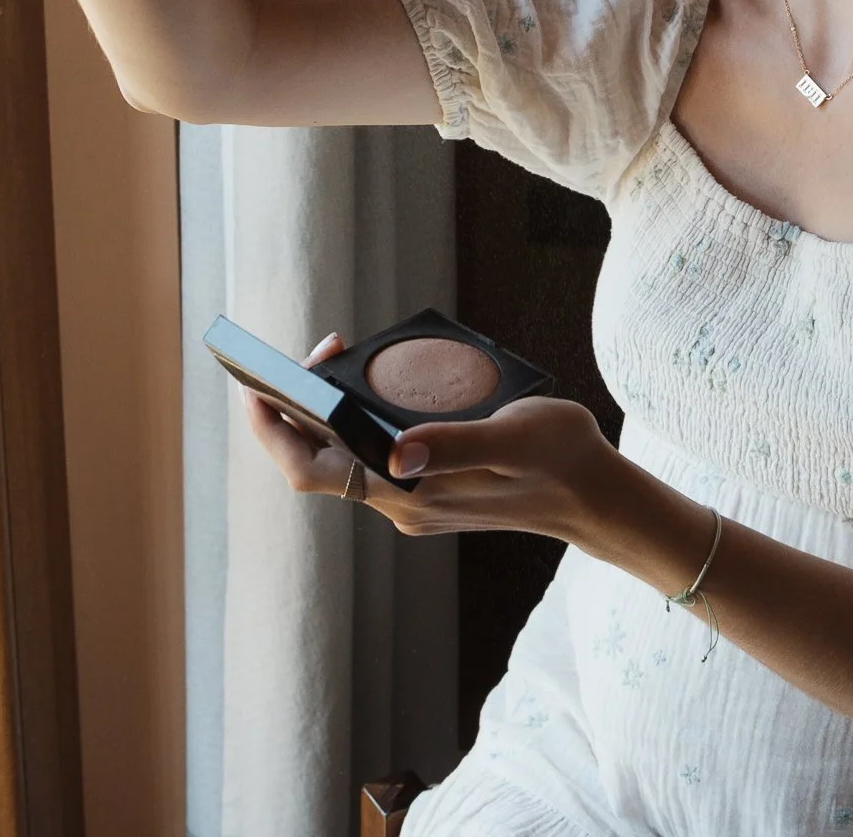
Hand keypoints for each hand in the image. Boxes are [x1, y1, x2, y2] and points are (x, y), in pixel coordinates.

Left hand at [241, 333, 618, 545]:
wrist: (595, 496)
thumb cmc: (559, 460)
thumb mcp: (512, 439)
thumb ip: (454, 445)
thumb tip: (396, 451)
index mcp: (410, 494)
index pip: (312, 471)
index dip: (274, 430)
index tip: (257, 385)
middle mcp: (402, 502)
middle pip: (320, 460)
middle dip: (300, 407)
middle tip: (319, 349)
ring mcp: (415, 498)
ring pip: (346, 456)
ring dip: (331, 410)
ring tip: (341, 356)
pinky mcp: (431, 489)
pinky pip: (374, 454)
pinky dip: (361, 418)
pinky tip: (381, 385)